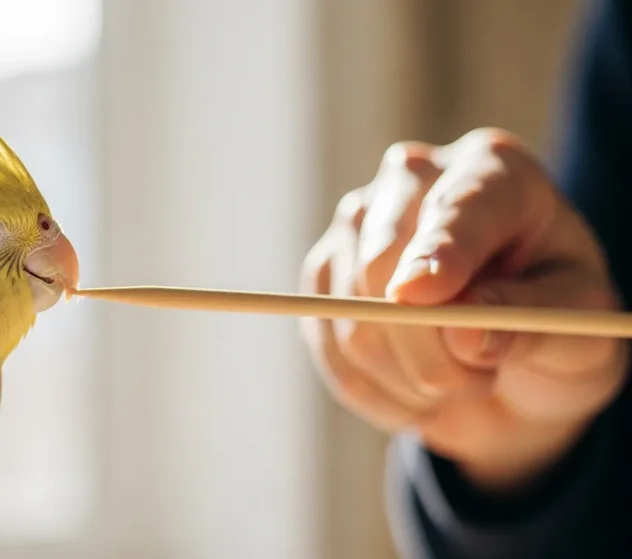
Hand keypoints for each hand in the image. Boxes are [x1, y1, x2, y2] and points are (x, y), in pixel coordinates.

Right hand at [299, 128, 628, 492]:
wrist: (514, 361)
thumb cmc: (556, 325)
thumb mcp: (578, 320)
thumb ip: (531, 319)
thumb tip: (463, 333)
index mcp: (492, 169)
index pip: (455, 206)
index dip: (437, 250)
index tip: (421, 296)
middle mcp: (411, 179)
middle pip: (382, 264)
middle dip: (427, 347)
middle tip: (478, 383)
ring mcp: (357, 222)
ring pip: (353, 320)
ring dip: (409, 379)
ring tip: (459, 383)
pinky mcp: (325, 271)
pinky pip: (331, 349)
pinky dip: (378, 391)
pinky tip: (416, 390)